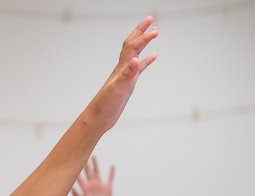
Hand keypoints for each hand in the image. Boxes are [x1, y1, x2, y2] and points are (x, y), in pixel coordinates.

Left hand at [71, 156, 114, 195]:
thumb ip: (76, 194)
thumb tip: (69, 187)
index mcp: (85, 187)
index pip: (79, 176)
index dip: (76, 170)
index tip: (72, 162)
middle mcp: (91, 184)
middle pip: (87, 172)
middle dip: (85, 164)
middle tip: (81, 154)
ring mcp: (99, 185)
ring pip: (97, 171)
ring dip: (95, 164)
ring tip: (93, 156)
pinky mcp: (107, 187)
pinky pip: (110, 178)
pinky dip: (111, 172)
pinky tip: (112, 166)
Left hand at [89, 17, 159, 131]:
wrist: (99, 117)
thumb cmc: (105, 105)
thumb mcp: (117, 89)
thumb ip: (126, 75)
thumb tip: (135, 60)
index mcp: (121, 68)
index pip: (133, 47)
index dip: (144, 37)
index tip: (155, 30)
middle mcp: (123, 68)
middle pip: (132, 43)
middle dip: (141, 30)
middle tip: (150, 19)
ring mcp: (126, 74)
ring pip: (136, 52)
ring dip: (144, 41)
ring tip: (154, 32)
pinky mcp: (129, 82)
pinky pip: (140, 67)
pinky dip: (147, 60)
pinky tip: (154, 55)